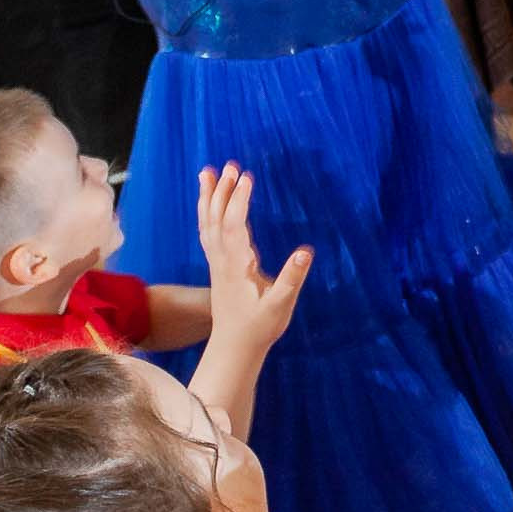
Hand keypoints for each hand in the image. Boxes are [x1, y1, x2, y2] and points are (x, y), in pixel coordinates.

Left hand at [197, 164, 312, 355]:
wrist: (235, 346)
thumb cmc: (260, 326)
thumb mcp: (280, 304)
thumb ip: (292, 278)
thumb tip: (306, 251)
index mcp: (237, 266)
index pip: (234, 226)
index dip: (239, 201)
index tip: (246, 177)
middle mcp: (222, 260)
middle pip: (216, 219)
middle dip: (223, 190)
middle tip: (230, 164)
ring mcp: (217, 262)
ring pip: (207, 224)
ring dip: (208, 197)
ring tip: (207, 172)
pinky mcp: (218, 266)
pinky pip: (207, 232)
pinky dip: (206, 212)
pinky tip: (209, 201)